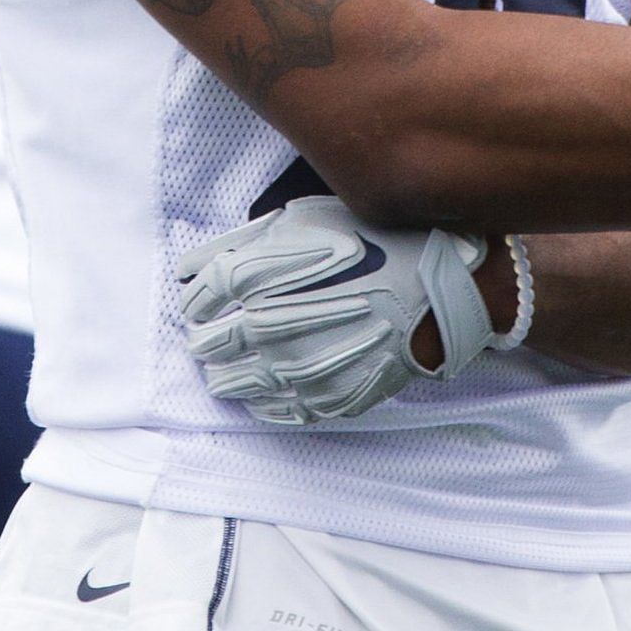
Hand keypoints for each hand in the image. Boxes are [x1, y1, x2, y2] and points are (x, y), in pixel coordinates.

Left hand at [174, 195, 526, 422]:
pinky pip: (285, 411)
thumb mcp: (300, 220)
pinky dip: (265, 405)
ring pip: (240, 383)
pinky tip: (261, 396)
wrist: (442, 280)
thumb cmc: (370, 239)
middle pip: (213, 344)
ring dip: (224, 377)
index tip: (196, 305)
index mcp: (258, 278)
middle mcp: (271, 326)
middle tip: (203, 339)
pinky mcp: (334, 396)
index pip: (200, 301)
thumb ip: (239, 243)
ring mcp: (303, 367)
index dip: (194, 303)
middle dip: (203, 341)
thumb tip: (188, 268)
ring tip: (222, 373)